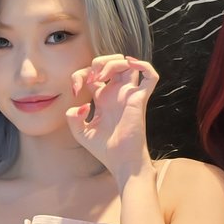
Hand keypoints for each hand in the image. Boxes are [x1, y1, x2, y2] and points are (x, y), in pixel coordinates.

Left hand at [66, 55, 157, 184]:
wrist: (120, 161)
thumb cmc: (105, 149)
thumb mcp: (80, 133)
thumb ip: (72, 117)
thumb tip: (81, 104)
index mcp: (103, 99)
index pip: (93, 74)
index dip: (80, 75)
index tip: (75, 90)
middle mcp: (117, 94)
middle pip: (113, 63)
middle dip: (99, 62)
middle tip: (91, 76)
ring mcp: (129, 95)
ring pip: (129, 64)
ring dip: (114, 62)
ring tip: (101, 75)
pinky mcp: (140, 99)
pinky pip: (150, 76)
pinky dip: (143, 65)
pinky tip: (129, 65)